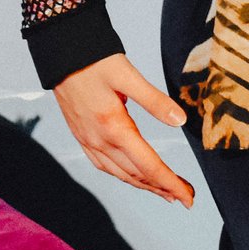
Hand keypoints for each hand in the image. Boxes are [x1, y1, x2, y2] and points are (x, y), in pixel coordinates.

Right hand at [51, 54, 194, 205]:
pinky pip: (103, 165)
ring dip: (143, 185)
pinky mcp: (81, 135)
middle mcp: (99, 139)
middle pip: (136, 175)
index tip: (189, 196)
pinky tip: (130, 175)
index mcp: (114, 127)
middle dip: (162, 188)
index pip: (149, 165)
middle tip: (185, 197)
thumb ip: (154, 100)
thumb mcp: (127, 75)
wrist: (60, 52)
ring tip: (163, 192)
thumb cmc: (93, 59)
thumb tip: (180, 121)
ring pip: (119, 173)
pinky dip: (121, 175)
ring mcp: (87, 140)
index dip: (171, 183)